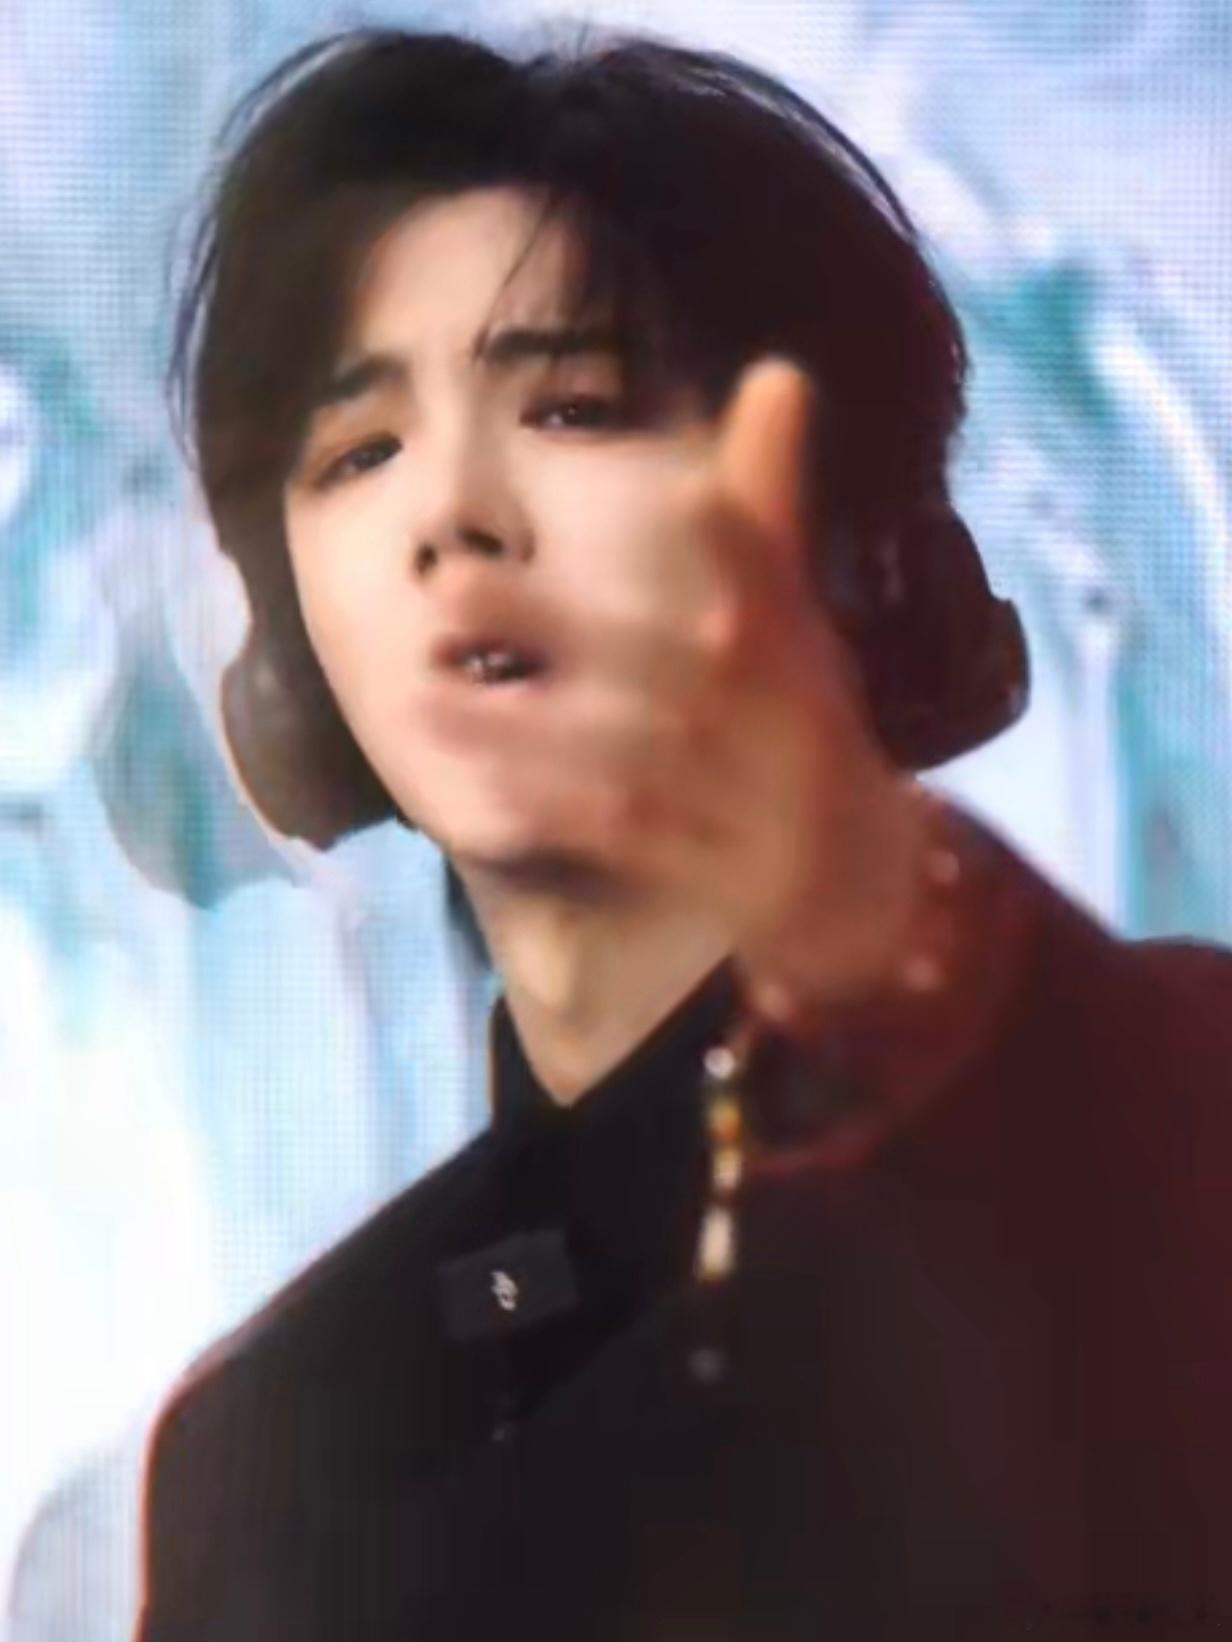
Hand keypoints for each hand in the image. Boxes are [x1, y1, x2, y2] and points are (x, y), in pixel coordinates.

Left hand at [420, 356, 926, 1022]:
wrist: (868, 884)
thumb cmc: (808, 729)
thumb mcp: (803, 624)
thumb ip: (768, 512)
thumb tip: (775, 369)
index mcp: (801, 654)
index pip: (770, 581)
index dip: (738, 539)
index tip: (689, 495)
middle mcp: (782, 726)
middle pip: (662, 666)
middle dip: (552, 623)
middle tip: (447, 583)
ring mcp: (751, 809)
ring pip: (620, 761)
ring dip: (517, 731)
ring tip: (421, 697)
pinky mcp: (721, 878)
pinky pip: (624, 845)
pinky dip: (554, 820)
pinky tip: (481, 800)